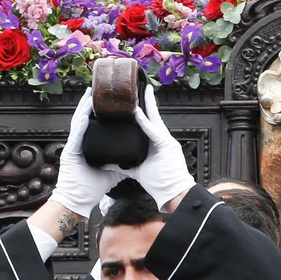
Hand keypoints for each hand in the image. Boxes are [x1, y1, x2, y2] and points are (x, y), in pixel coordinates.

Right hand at [49, 90, 123, 217]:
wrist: (77, 202)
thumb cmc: (89, 189)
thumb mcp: (110, 174)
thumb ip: (120, 165)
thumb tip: (133, 160)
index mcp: (86, 146)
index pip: (93, 125)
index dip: (97, 112)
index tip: (105, 99)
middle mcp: (78, 143)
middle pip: (84, 119)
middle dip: (89, 103)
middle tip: (95, 88)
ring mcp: (73, 147)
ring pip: (78, 123)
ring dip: (84, 108)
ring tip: (90, 94)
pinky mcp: (70, 154)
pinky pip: (77, 137)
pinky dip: (81, 125)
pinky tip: (86, 115)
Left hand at [130, 87, 195, 208]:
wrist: (174, 194)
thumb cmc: (160, 184)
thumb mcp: (137, 171)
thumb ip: (122, 165)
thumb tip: (106, 163)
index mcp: (156, 143)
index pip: (148, 122)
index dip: (143, 110)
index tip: (137, 98)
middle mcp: (162, 139)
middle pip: (153, 116)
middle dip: (147, 101)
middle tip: (141, 85)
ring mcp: (166, 141)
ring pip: (155, 119)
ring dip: (148, 105)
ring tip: (142, 91)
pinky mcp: (167, 146)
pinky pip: (153, 131)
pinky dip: (145, 122)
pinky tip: (137, 113)